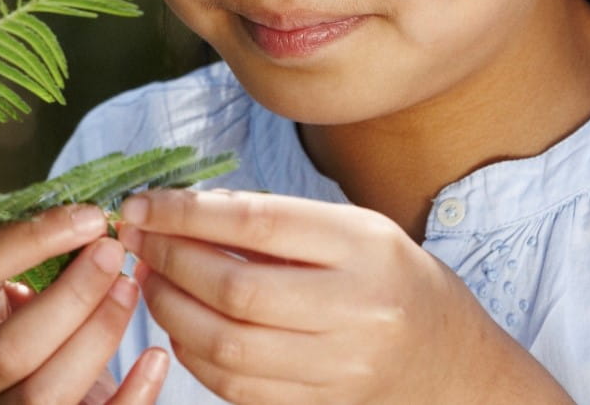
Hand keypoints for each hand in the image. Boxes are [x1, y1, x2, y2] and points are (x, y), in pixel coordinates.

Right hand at [0, 203, 168, 403]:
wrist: (15, 376)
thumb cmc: (23, 310)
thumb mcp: (13, 278)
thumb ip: (46, 255)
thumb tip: (102, 222)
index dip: (33, 239)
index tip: (90, 217)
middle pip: (11, 350)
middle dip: (73, 298)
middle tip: (115, 254)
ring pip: (45, 394)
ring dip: (98, 336)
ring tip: (132, 290)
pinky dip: (132, 396)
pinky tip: (157, 358)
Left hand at [117, 189, 572, 404]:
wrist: (450, 361)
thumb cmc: (390, 278)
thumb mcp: (354, 229)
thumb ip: (278, 221)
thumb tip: (184, 211)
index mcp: (365, 248)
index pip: (258, 224)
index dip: (187, 213)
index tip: (143, 203)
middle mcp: (357, 310)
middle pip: (236, 289)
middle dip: (171, 261)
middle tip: (139, 241)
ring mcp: (339, 367)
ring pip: (226, 345)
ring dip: (171, 311)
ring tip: (153, 281)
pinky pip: (235, 387)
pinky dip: (194, 355)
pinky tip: (181, 326)